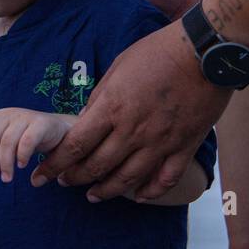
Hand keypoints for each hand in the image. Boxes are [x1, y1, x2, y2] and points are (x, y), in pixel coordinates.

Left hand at [0, 108, 73, 182]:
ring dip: (5, 163)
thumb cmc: (28, 138)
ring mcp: (25, 117)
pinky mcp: (41, 123)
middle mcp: (8, 115)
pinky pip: (27, 141)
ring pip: (7, 141)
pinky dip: (21, 155)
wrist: (59, 130)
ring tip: (7, 177)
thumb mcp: (6, 143)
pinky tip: (22, 165)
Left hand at [30, 20, 230, 200]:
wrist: (206, 51)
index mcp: (112, 108)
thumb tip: (84, 120)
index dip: (55, 165)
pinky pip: (165, 179)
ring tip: (93, 196)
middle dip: (75, 178)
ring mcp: (160, 142)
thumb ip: (100, 98)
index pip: (75, 146)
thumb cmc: (158, 52)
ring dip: (106, 191)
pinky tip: (139, 198)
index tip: (43, 174)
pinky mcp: (185, 146)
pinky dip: (151, 192)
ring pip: (127, 179)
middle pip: (96, 166)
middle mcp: (133, 130)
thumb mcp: (118, 68)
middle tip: (64, 183)